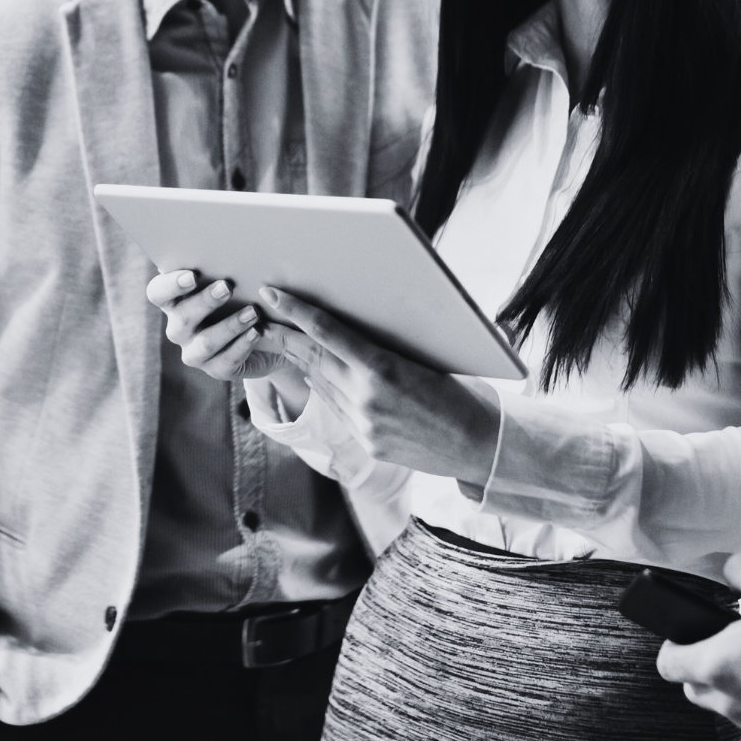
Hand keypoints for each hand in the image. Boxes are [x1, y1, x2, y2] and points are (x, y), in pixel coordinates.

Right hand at [147, 269, 288, 382]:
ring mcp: (195, 352)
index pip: (158, 293)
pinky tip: (257, 332)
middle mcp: (179, 327)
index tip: (192, 275)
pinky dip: (242, 346)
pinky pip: (225, 362)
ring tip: (252, 312)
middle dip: (204, 302)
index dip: (170, 286)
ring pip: (205, 343)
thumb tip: (228, 242)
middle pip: (181, 318)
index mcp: (175, 301)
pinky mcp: (217, 369)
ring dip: (228, 326)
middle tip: (227, 287)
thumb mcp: (234, 279)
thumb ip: (222, 265)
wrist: (268, 333)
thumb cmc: (244, 294)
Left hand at [253, 286, 499, 481]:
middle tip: (261, 316)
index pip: (326, 332)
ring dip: (302, 362)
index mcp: (383, 368)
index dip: (294, 312)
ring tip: (283, 341)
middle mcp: (366, 398)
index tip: (271, 295)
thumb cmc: (461, 392)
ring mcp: (363, 425)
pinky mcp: (367, 444)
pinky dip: (325, 388)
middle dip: (283, 336)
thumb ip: (382, 352)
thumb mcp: (423, 361)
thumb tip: (351, 333)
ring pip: (321, 384)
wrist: (480, 445)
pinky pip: (337, 409)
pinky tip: (317, 375)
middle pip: (312, 358)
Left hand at [655, 554, 740, 740]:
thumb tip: (727, 570)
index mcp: (719, 665)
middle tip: (729, 648)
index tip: (683, 639)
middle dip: (703, 672)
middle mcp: (735, 705)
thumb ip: (739, 569)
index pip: (669, 666)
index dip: (672, 649)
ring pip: (736, 712)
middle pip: (698, 693)